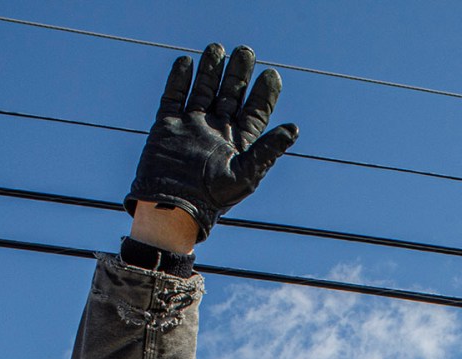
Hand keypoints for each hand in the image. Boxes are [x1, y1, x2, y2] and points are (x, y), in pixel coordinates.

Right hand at [127, 43, 298, 239]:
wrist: (172, 207)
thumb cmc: (213, 199)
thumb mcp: (246, 174)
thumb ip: (268, 149)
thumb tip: (294, 129)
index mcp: (239, 142)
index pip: (255, 111)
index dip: (264, 93)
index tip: (272, 74)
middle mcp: (217, 130)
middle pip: (230, 93)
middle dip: (238, 73)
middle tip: (246, 51)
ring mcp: (192, 125)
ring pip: (203, 89)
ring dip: (210, 70)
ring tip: (217, 48)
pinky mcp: (167, 125)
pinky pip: (173, 96)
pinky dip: (178, 79)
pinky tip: (186, 62)